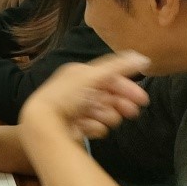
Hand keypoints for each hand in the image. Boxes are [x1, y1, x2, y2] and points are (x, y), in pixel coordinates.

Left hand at [19, 52, 150, 141]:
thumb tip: (143, 58)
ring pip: (106, 113)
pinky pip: (96, 127)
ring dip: (106, 115)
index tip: (142, 100)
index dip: (127, 88)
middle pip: (110, 97)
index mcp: (80, 75)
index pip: (110, 78)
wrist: (43, 122)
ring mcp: (79, 110)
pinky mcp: (79, 127)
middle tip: (130, 112)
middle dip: (120, 103)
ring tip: (97, 116)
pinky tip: (84, 126)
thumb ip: (117, 67)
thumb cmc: (65, 95)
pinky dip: (93, 126)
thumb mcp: (91, 77)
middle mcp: (80, 90)